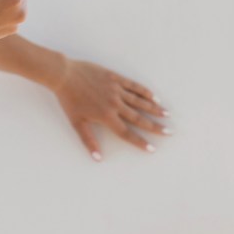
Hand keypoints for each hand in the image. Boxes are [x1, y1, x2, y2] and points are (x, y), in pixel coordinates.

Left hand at [50, 58, 171, 160]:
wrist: (64, 75)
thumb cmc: (69, 100)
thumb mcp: (76, 122)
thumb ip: (88, 140)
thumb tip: (98, 158)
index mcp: (106, 116)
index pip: (127, 133)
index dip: (140, 141)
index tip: (152, 148)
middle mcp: (115, 104)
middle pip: (138, 118)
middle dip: (155, 126)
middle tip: (169, 131)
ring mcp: (116, 90)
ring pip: (139, 101)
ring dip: (153, 109)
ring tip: (166, 114)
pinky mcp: (115, 78)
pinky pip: (133, 86)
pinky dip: (144, 92)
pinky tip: (153, 96)